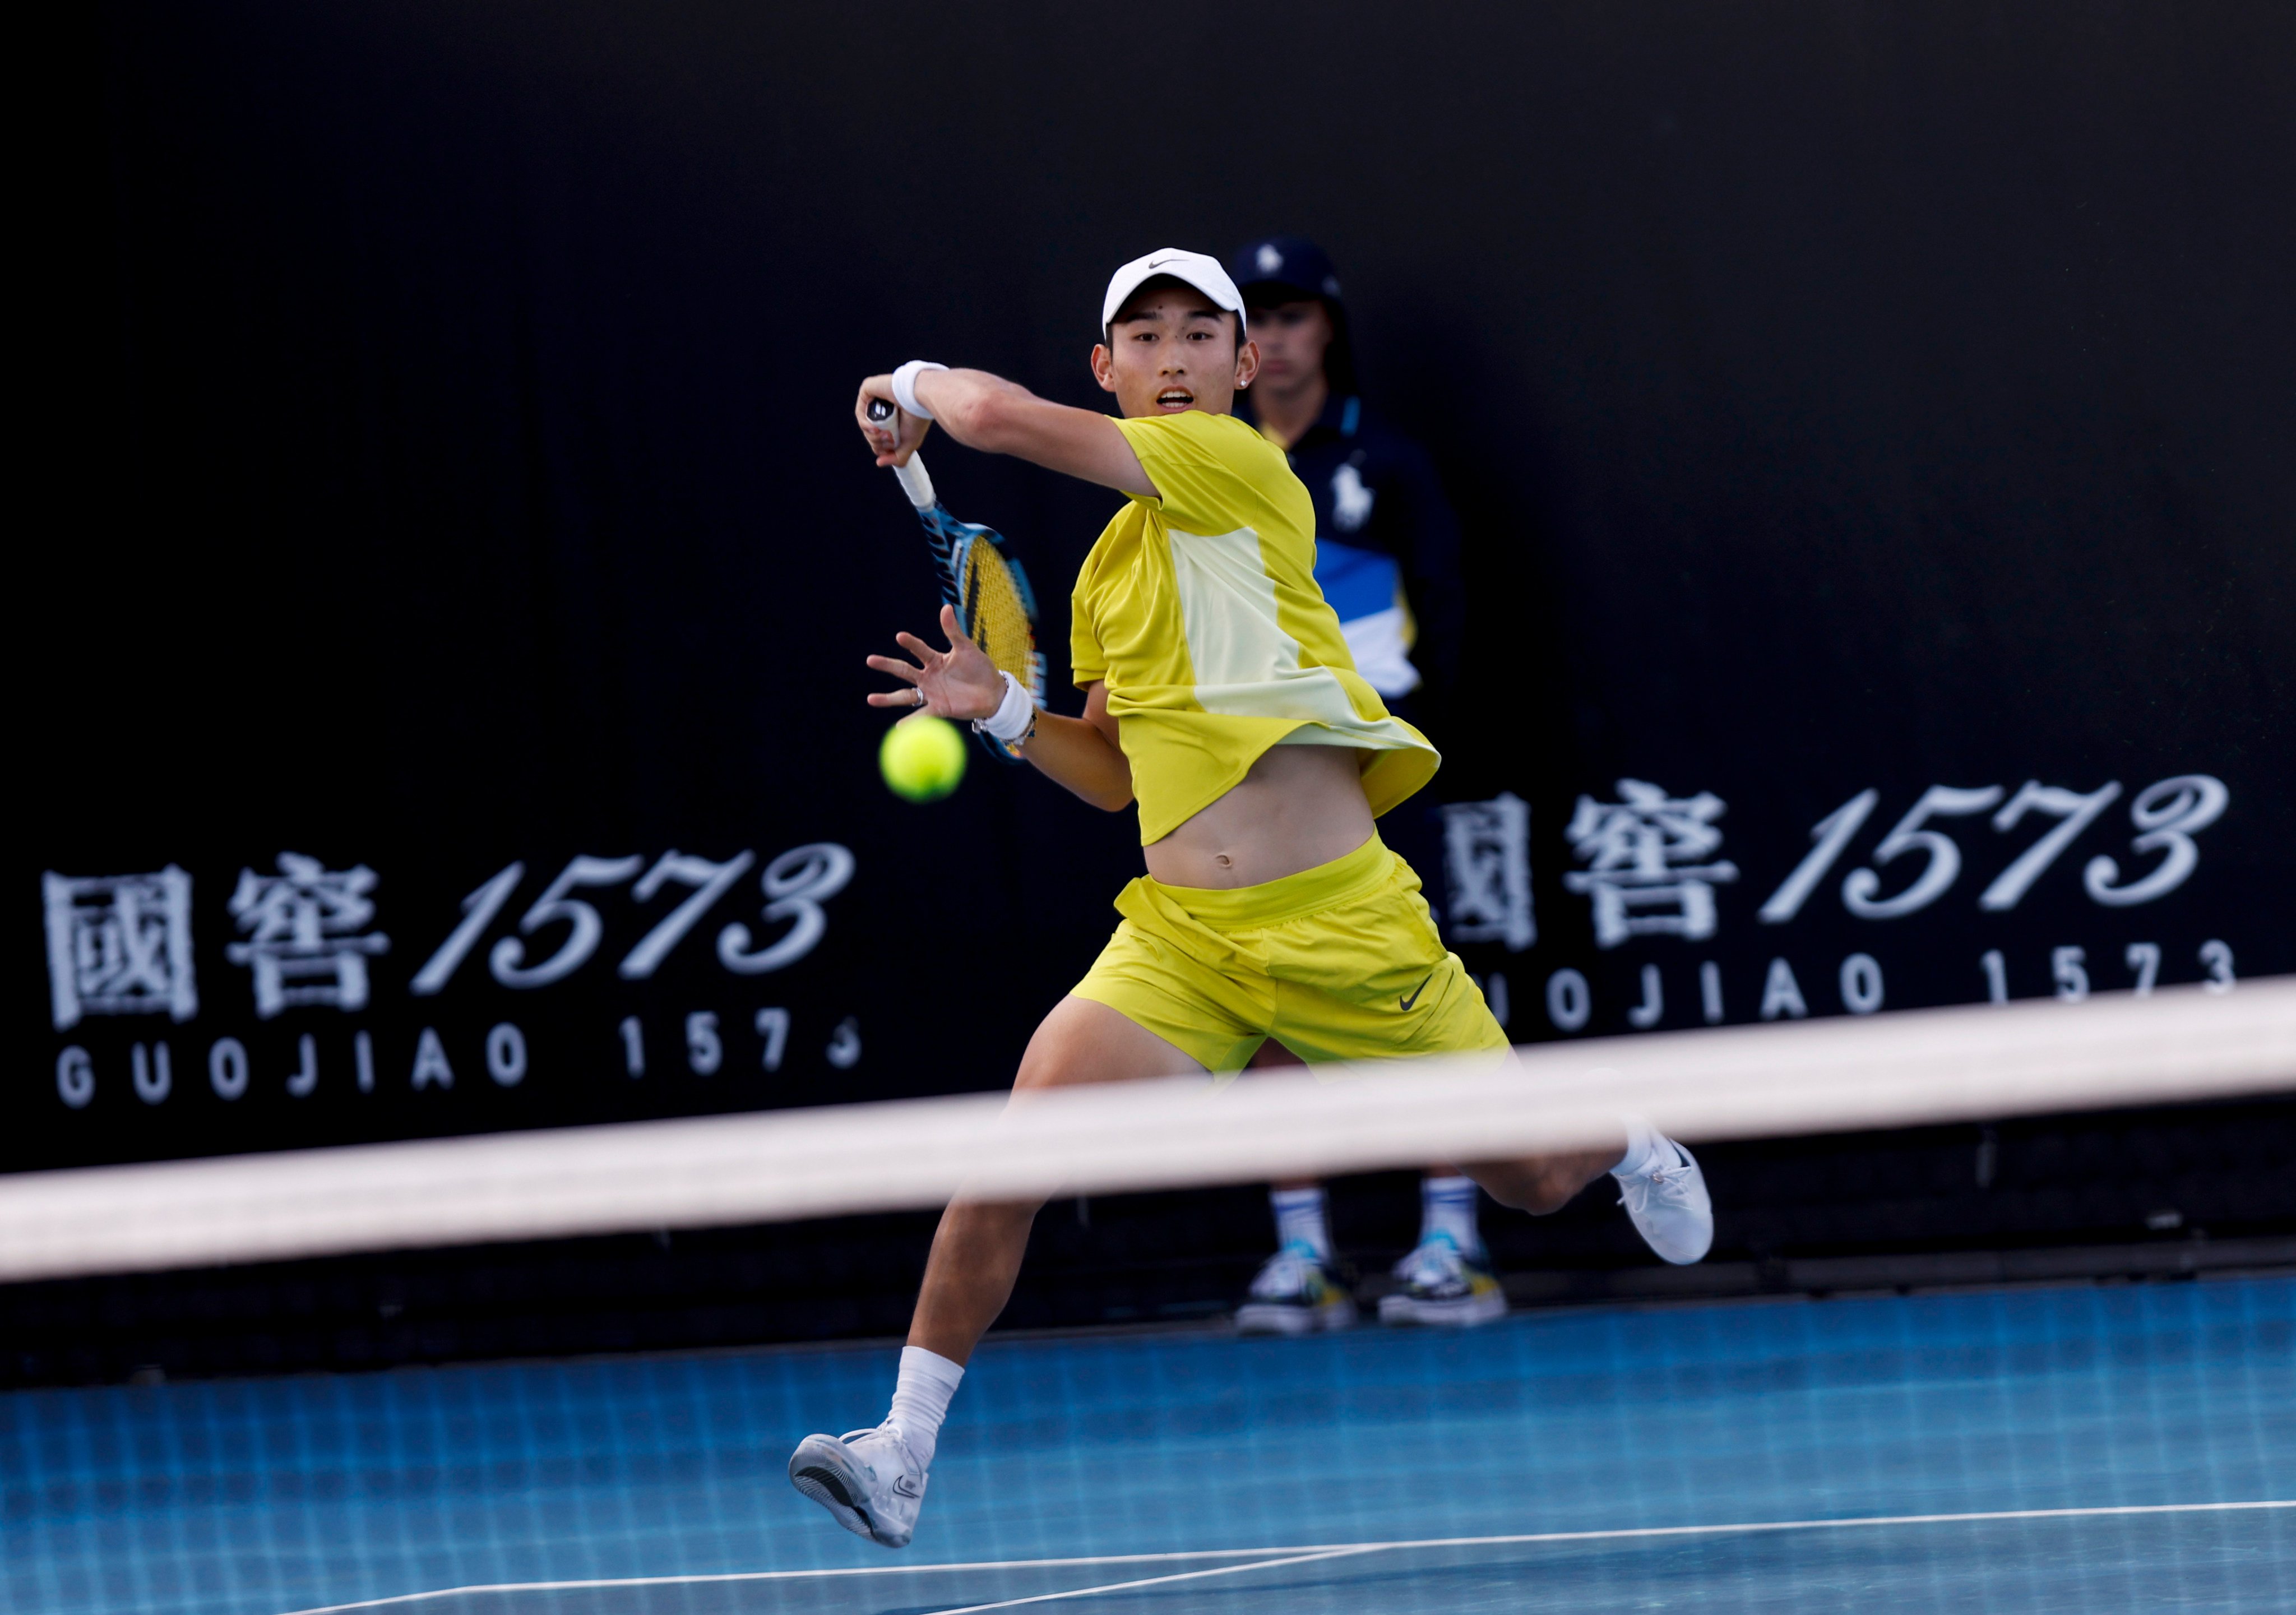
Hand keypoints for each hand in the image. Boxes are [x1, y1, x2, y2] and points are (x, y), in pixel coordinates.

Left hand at [855, 378, 930, 466]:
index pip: (878, 439)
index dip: (881, 447)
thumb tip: (879, 462)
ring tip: (885, 433)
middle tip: (890, 438)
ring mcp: (876, 400)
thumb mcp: (909, 445)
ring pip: (864, 425)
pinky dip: (864, 424)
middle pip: (870, 434)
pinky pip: (860, 412)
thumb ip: (897, 458)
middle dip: (877, 442)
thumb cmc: (918, 418)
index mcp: (894, 422)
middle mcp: (884, 411)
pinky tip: (874, 428)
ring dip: (872, 436)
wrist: (919, 399)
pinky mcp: (868, 390)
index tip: (891, 447)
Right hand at [866, 605, 1003, 720]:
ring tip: (871, 699)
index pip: (919, 650)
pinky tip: (899, 726)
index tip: (900, 637)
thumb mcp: (967, 649)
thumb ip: (953, 632)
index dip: (910, 643)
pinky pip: (923, 714)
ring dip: (889, 698)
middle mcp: (928, 677)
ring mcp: (932, 693)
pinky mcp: (939, 708)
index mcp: (935, 660)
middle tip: (871, 660)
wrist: (994, 693)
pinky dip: (911, 721)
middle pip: (904, 670)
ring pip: (906, 695)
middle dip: (887, 665)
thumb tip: (945, 608)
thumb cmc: (980, 669)